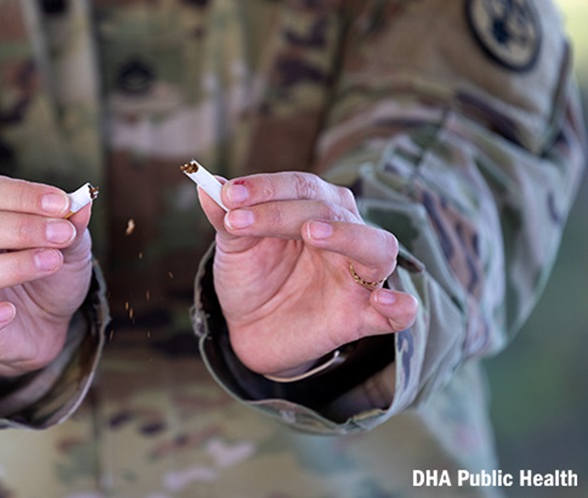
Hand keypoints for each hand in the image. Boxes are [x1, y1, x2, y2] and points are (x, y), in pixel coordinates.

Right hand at [0, 175, 93, 376]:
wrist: (47, 318)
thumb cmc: (49, 267)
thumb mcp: (70, 244)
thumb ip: (73, 224)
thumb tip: (82, 202)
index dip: (24, 196)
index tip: (63, 204)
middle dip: (22, 228)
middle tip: (63, 234)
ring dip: (11, 266)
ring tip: (52, 263)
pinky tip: (9, 312)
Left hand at [197, 172, 417, 379]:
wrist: (250, 330)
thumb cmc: (251, 277)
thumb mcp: (234, 247)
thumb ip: (225, 217)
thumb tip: (205, 184)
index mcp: (315, 208)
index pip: (300, 186)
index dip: (265, 187)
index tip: (227, 194)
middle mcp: (344, 234)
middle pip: (331, 209)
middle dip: (283, 211)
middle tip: (239, 219)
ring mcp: (357, 275)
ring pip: (377, 246)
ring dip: (349, 235)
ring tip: (313, 233)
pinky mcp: (363, 316)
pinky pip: (401, 312)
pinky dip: (401, 304)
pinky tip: (383, 300)